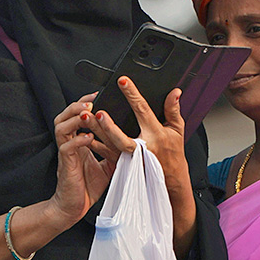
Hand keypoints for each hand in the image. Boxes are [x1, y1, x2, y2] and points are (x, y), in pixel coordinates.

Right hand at [49, 96, 116, 226]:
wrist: (74, 207)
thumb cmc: (88, 187)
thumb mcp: (107, 165)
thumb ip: (114, 151)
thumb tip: (132, 142)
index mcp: (78, 142)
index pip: (76, 117)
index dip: (84, 104)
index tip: (97, 94)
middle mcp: (70, 144)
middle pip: (64, 116)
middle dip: (76, 105)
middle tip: (90, 99)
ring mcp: (66, 153)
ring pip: (61, 127)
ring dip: (74, 118)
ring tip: (87, 112)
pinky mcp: (65, 164)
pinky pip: (67, 147)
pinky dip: (77, 140)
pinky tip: (88, 137)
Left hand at [82, 78, 190, 194]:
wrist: (171, 178)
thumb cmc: (173, 152)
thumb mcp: (177, 130)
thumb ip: (173, 110)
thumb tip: (175, 92)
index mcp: (155, 134)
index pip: (142, 111)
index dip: (132, 95)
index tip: (122, 81)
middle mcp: (141, 147)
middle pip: (122, 136)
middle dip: (109, 125)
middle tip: (97, 111)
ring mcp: (129, 157)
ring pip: (109, 145)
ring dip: (96, 131)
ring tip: (85, 117)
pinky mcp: (121, 163)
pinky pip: (104, 153)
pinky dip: (93, 144)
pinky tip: (82, 134)